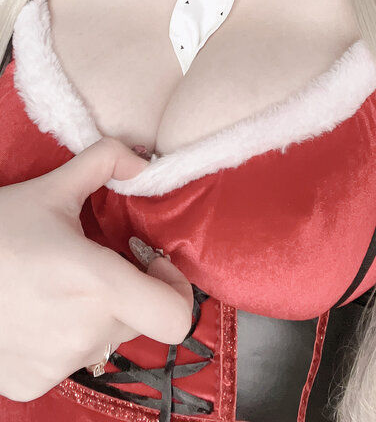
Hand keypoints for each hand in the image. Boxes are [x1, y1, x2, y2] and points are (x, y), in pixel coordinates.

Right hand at [0, 137, 193, 401]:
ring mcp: (58, 365)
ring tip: (53, 284)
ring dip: (92, 313)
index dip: (175, 289)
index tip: (150, 264)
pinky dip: (61, 336)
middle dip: (126, 289)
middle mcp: (84, 332)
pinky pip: (68, 359)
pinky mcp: (32, 384)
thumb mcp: (50, 189)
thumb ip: (105, 162)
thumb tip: (145, 160)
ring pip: (102, 338)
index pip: (175, 317)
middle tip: (91, 262)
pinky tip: (32, 310)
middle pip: (136, 318)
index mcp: (97, 285)